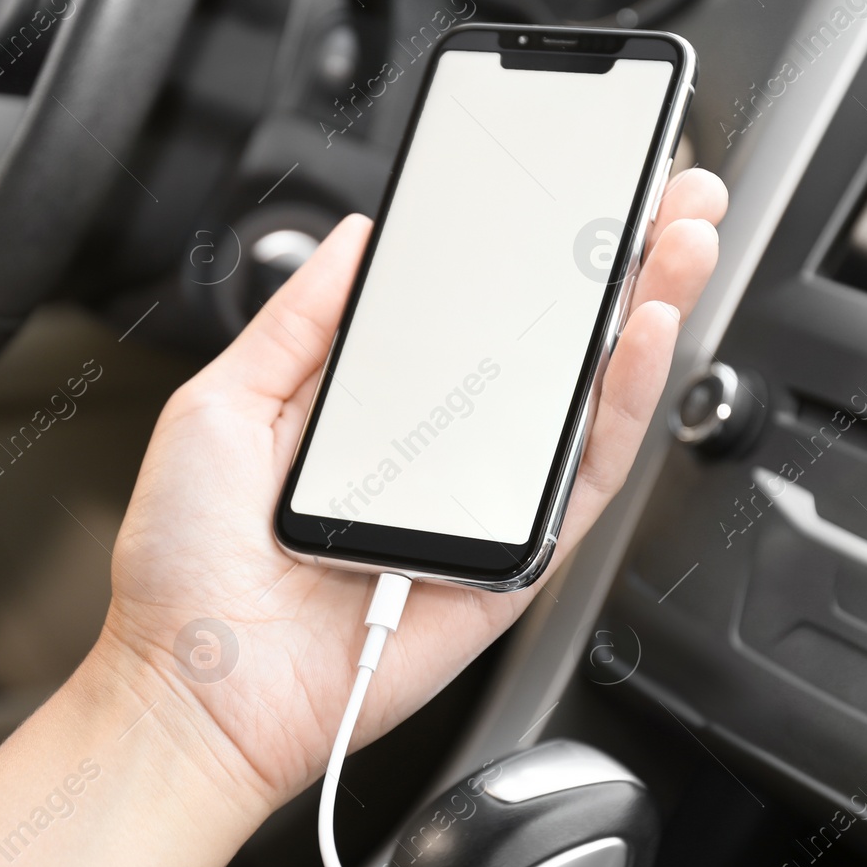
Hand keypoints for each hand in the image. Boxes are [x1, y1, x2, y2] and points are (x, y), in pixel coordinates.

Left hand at [96, 169, 727, 811]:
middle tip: (663, 192)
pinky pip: (582, 477)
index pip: (475, 314)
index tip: (573, 181)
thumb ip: (300, 321)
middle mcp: (442, 451)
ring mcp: (484, 504)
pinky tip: (642, 332)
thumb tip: (357, 240)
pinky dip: (622, 402)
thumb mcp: (222, 404)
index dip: (531, 248)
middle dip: (616, 263)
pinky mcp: (514, 562)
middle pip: (550, 348)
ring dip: (643, 313)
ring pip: (586, 402)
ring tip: (679, 238)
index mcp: (377, 408)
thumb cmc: (187, 564)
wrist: (194, 684)